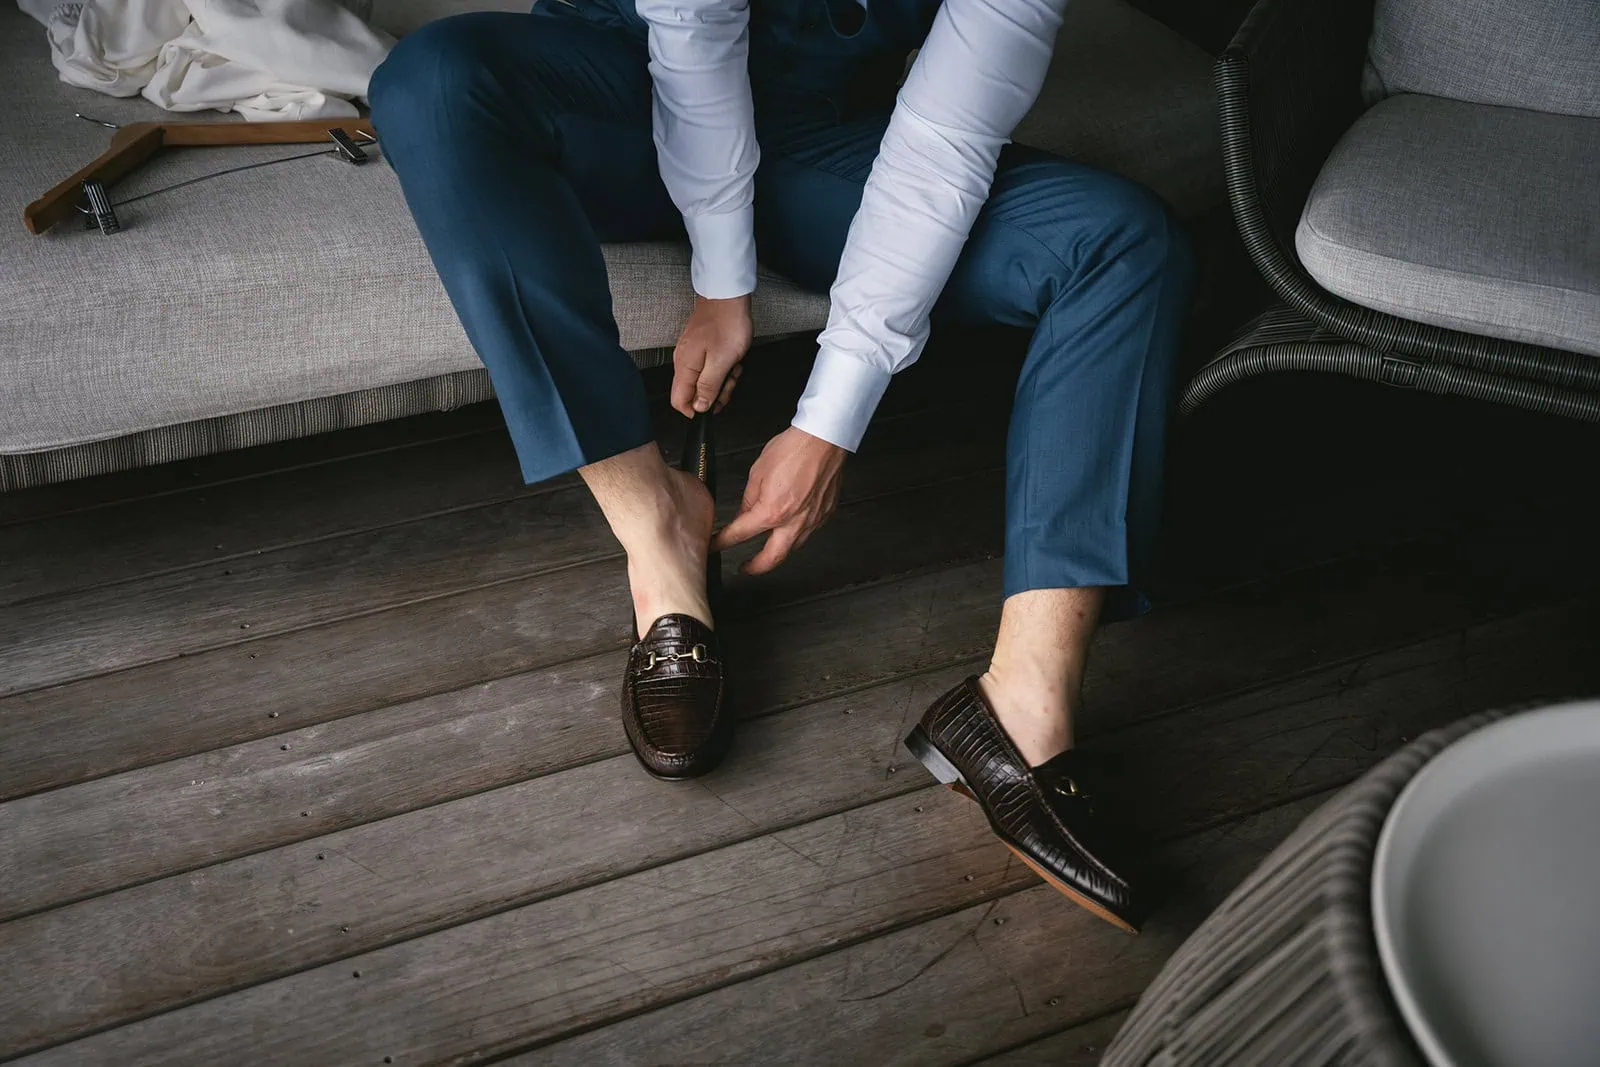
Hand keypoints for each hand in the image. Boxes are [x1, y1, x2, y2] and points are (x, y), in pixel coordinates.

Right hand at [672, 294, 753, 417]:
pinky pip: (708, 368)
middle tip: (730, 383)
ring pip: (703, 381)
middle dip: (714, 394)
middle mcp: (683, 362)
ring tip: (733, 368)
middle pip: (693, 393)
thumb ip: (708, 387)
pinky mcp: (700, 348)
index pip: (678, 401)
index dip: (696, 411)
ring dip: (721, 381)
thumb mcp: (721, 362)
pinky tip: (732, 361)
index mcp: (685, 368)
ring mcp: (691, 355)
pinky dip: (722, 369)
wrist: (728, 297)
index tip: (713, 408)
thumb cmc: (726, 324)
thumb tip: (699, 407)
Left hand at [713, 427, 846, 573]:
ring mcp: (813, 521)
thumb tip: (745, 513)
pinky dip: (796, 534)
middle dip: (755, 568)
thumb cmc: (794, 449)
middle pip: (771, 558)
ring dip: (777, 552)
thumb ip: (749, 499)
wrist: (824, 439)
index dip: (722, 543)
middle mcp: (794, 522)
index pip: (740, 535)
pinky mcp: (826, 514)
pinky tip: (790, 528)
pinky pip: (809, 532)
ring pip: (793, 548)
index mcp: (772, 512)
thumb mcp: (758, 473)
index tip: (715, 546)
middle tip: (745, 569)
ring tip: (767, 550)